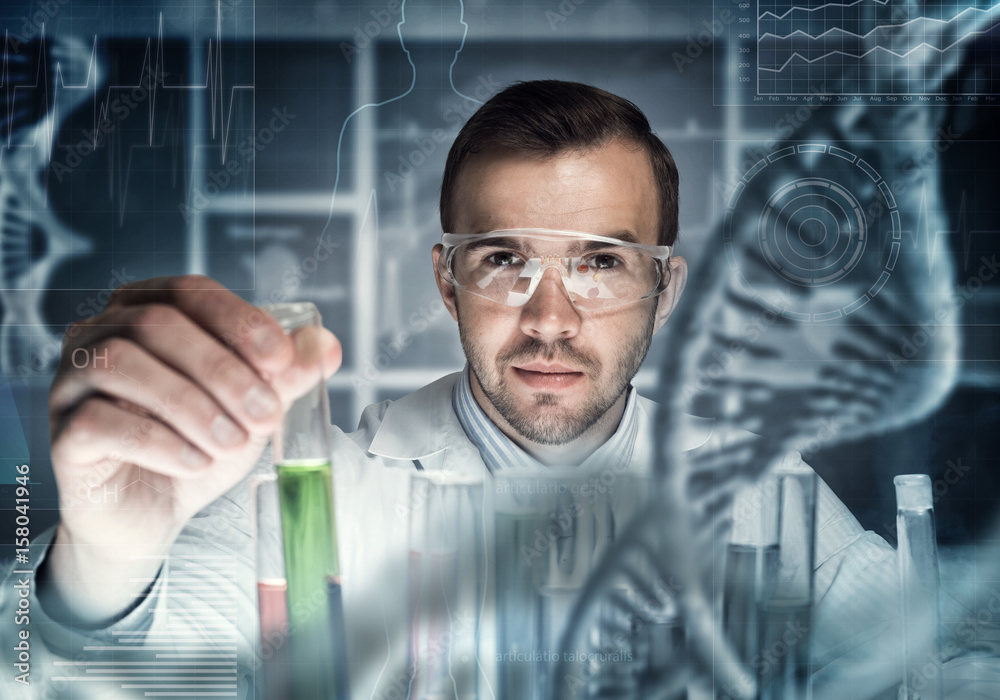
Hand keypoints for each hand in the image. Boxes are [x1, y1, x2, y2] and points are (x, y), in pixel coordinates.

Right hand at [42, 275, 341, 622]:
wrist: (154, 515)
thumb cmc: (200, 445)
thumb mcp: (251, 408)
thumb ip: (285, 375)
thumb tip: (326, 344)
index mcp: (148, 310)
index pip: (191, 290)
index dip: (239, 320)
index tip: (282, 360)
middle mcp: (100, 333)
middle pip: (158, 324)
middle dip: (223, 371)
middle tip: (267, 416)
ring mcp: (72, 380)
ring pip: (122, 364)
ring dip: (191, 405)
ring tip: (233, 444)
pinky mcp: (62, 432)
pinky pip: (100, 421)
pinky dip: (159, 442)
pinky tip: (195, 463)